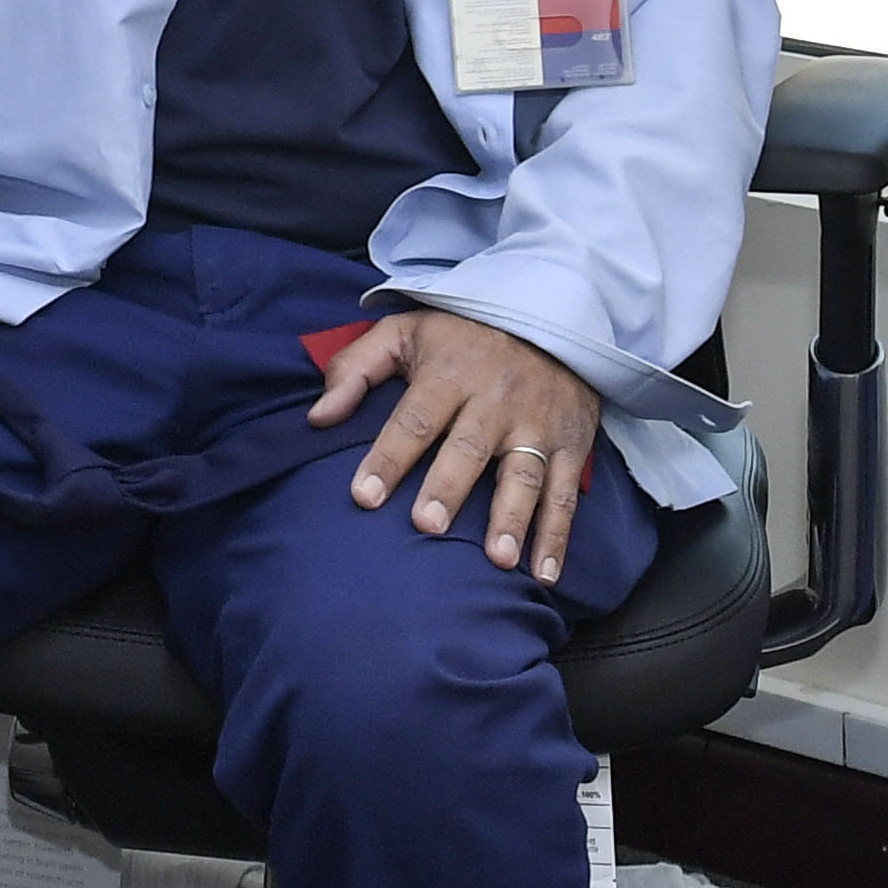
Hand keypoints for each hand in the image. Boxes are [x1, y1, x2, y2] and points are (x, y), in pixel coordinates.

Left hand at [308, 311, 602, 580]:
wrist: (551, 313)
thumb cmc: (462, 335)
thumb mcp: (404, 332)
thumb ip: (355, 369)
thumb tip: (317, 417)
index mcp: (450, 374)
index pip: (414, 419)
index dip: (388, 457)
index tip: (364, 496)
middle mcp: (495, 401)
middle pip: (469, 449)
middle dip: (448, 488)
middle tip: (426, 526)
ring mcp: (536, 425)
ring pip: (524, 475)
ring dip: (512, 519)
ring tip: (497, 561)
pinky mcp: (570, 444)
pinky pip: (566, 493)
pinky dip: (557, 535)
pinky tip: (544, 573)